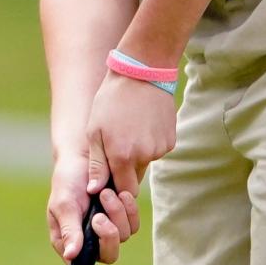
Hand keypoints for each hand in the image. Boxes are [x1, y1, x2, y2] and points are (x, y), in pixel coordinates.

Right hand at [47, 152, 140, 264]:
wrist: (85, 154)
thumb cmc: (68, 179)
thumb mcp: (64, 202)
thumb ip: (69, 229)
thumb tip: (71, 256)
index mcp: (70, 241)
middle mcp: (89, 240)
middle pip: (109, 255)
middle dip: (108, 236)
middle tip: (99, 216)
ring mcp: (107, 228)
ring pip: (123, 236)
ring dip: (116, 215)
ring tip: (104, 193)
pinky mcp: (122, 216)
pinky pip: (133, 223)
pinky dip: (128, 208)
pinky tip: (120, 193)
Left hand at [85, 72, 176, 199]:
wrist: (142, 74)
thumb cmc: (112, 101)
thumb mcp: (95, 131)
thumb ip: (97, 164)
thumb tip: (95, 190)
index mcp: (123, 156)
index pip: (124, 190)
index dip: (116, 188)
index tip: (109, 177)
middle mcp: (145, 156)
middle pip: (135, 178)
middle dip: (125, 169)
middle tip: (117, 144)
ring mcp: (160, 148)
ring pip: (146, 162)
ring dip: (138, 154)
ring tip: (129, 129)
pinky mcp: (171, 140)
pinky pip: (157, 150)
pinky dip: (150, 143)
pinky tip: (143, 124)